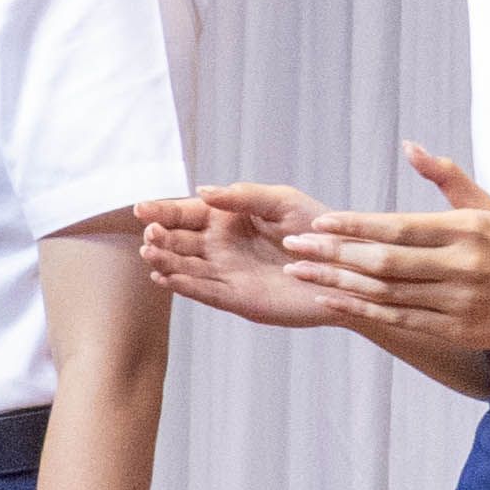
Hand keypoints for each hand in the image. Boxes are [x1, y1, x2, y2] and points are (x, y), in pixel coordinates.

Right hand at [136, 183, 342, 327]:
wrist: (347, 267)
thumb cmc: (318, 227)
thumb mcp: (282, 201)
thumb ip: (243, 196)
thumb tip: (203, 190)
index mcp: (228, 219)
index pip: (186, 213)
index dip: (163, 211)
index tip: (142, 209)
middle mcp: (221, 246)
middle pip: (179, 241)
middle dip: (161, 237)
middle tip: (151, 234)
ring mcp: (226, 273)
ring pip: (186, 267)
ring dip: (165, 260)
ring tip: (151, 252)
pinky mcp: (237, 299)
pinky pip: (204, 291)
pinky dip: (183, 285)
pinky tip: (164, 276)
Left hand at [278, 146, 489, 351]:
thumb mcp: (488, 207)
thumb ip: (447, 177)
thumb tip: (409, 146)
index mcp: (466, 229)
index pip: (399, 226)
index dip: (355, 225)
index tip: (317, 221)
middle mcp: (462, 265)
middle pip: (385, 261)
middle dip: (334, 253)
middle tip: (293, 247)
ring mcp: (459, 301)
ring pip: (387, 292)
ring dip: (339, 282)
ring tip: (300, 273)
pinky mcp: (457, 329)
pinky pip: (400, 319)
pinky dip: (363, 310)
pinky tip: (333, 299)